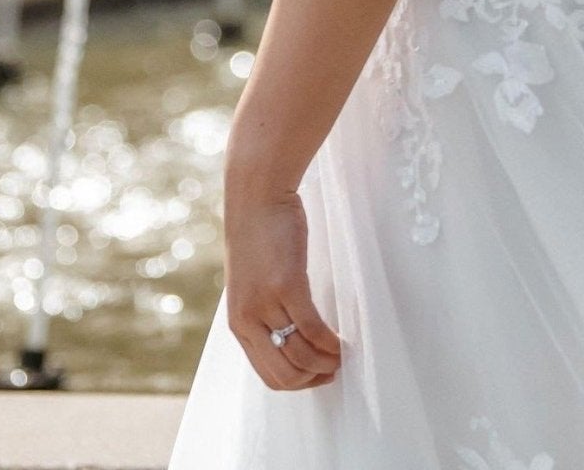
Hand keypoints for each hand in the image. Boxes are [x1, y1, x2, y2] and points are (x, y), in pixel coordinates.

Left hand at [224, 183, 341, 390]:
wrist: (256, 200)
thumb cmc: (259, 237)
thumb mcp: (252, 285)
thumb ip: (264, 312)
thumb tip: (288, 335)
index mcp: (240, 325)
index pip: (269, 375)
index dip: (299, 384)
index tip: (319, 376)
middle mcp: (249, 322)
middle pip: (285, 373)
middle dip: (314, 379)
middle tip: (335, 368)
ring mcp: (267, 305)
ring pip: (301, 355)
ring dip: (327, 362)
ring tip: (343, 355)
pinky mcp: (287, 286)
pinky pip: (312, 327)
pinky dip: (330, 341)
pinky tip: (342, 339)